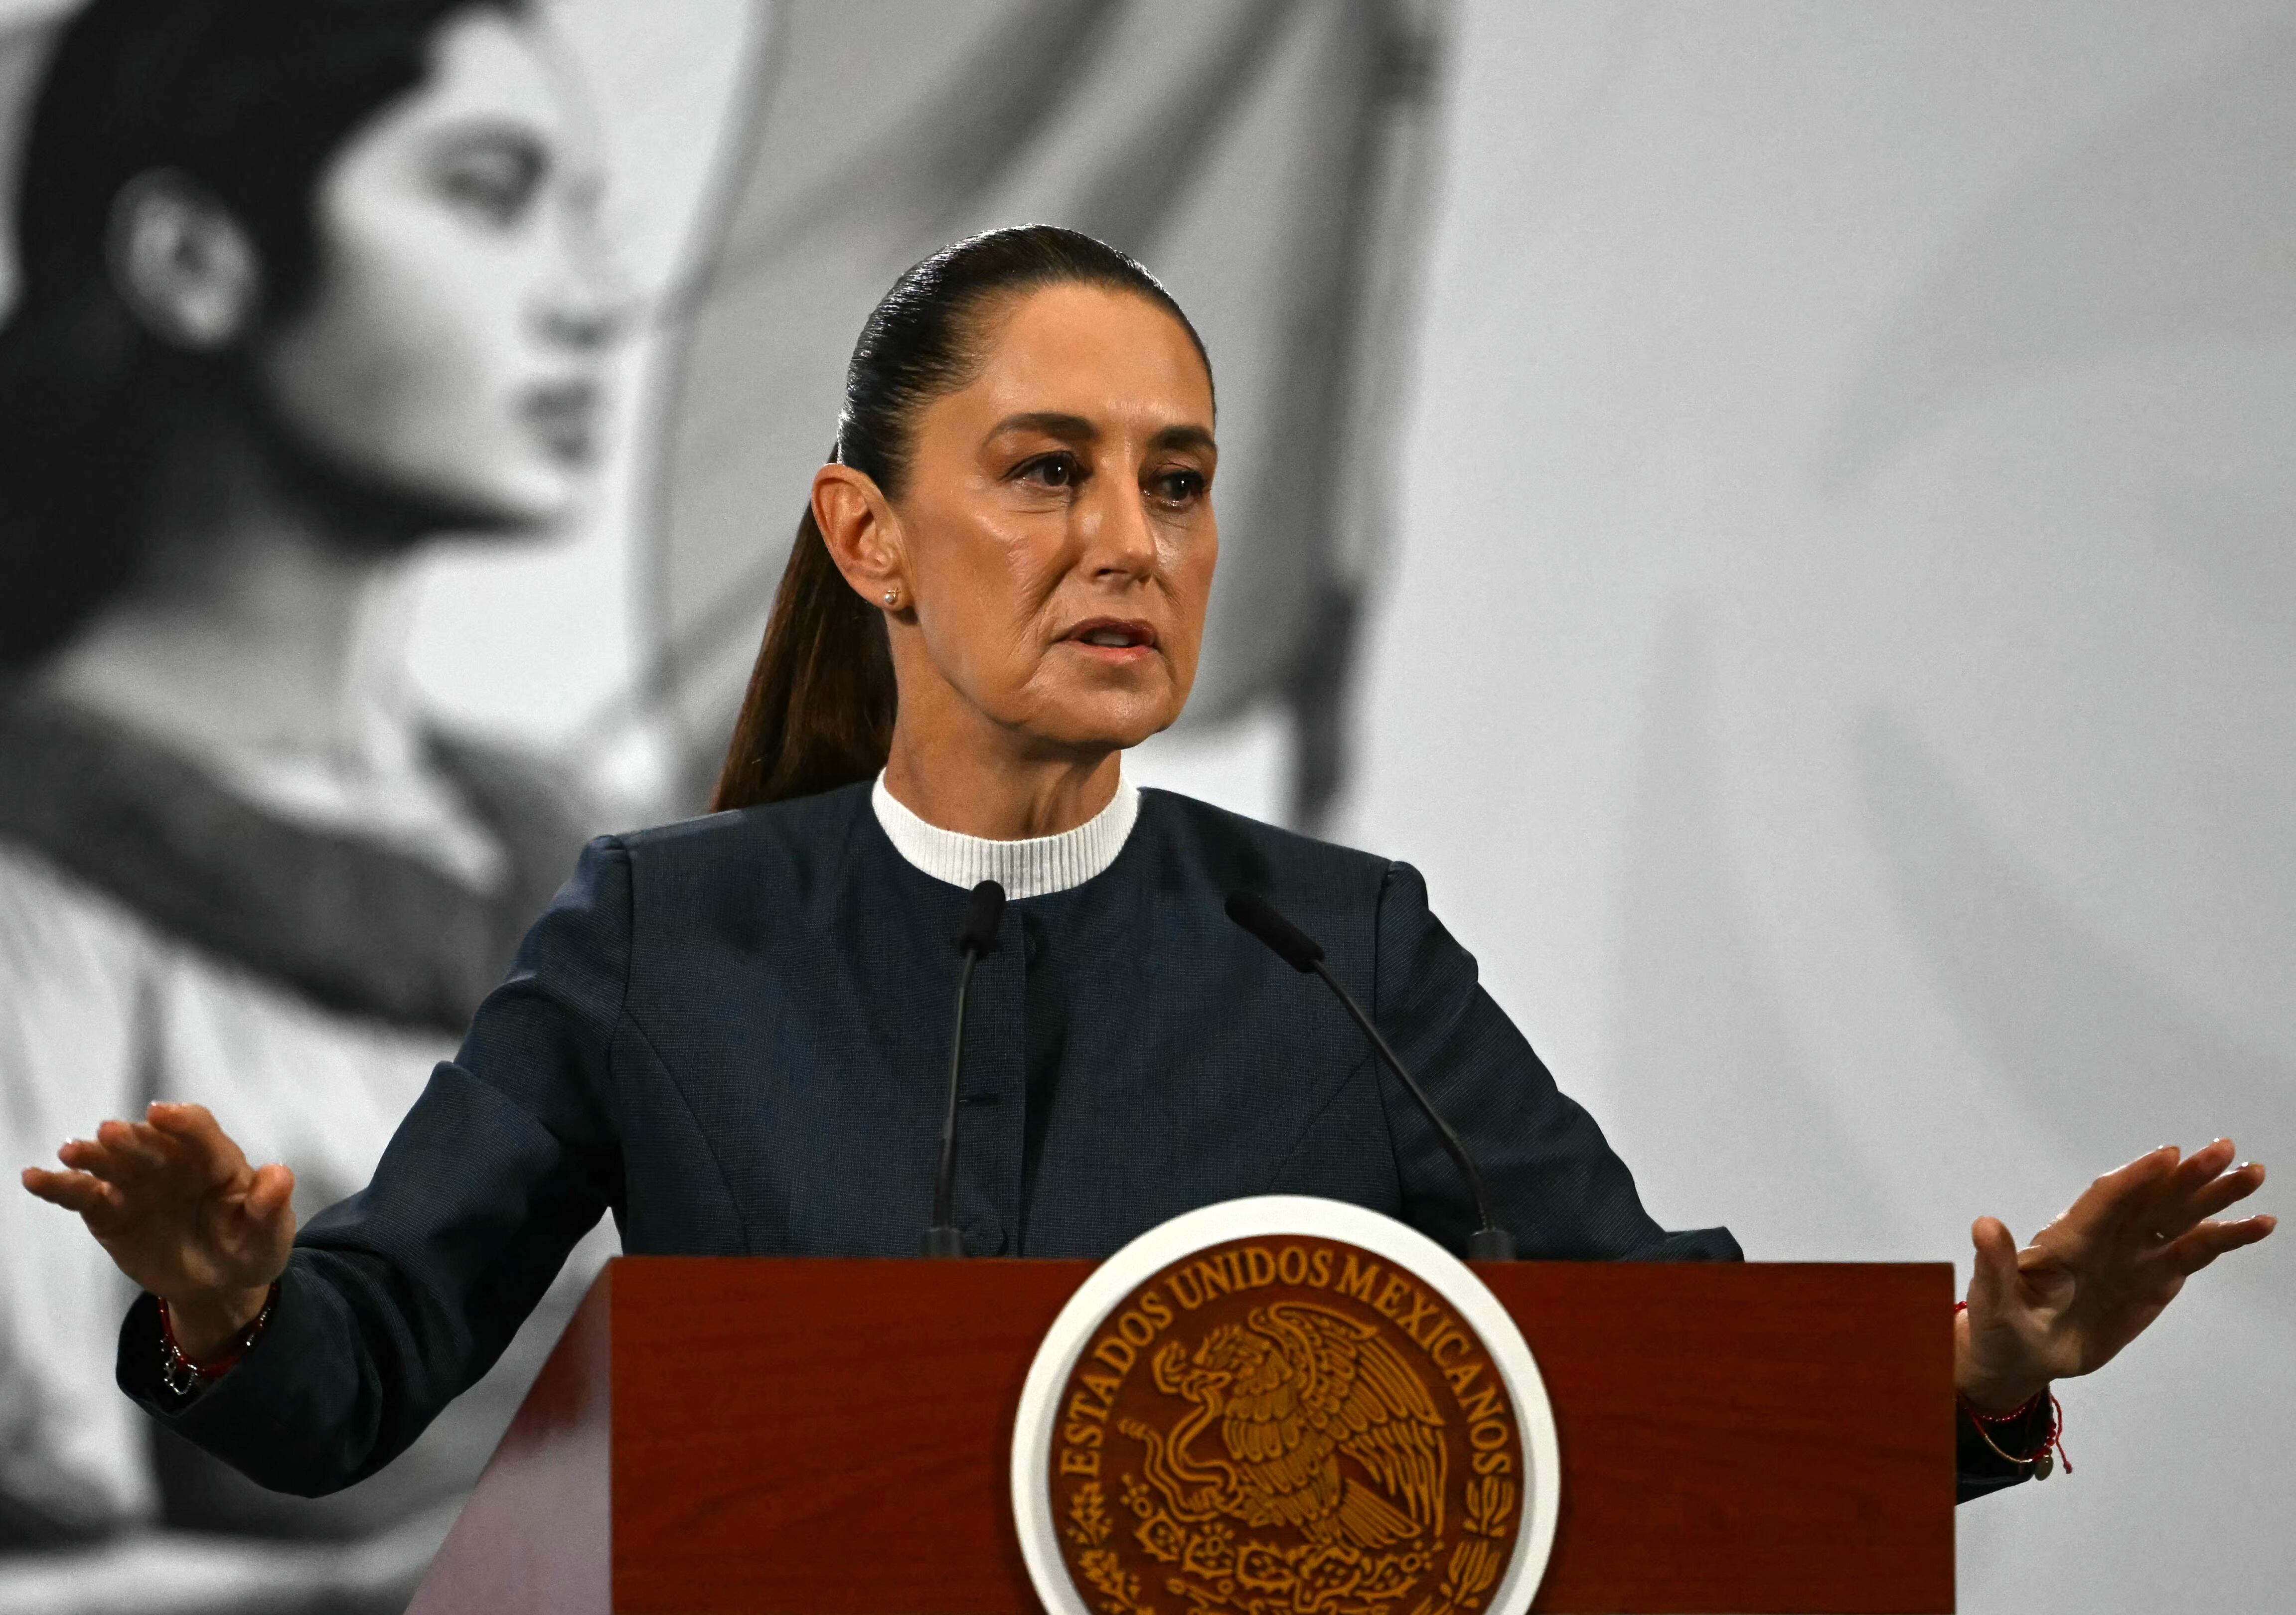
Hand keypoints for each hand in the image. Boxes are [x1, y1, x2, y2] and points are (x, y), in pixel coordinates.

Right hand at [20, 1102, 293, 1357]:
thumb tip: (280, 1175)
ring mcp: (138, 1185)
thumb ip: (271, 1207)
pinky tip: (35, 1178)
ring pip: (111, 1163)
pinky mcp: (110, 1210)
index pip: (200, 1133)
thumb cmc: (249, 1249)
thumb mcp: (269, 1236)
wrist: (217, 1283)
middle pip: (150, 1145)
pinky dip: (58, 1186)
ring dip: (91, 1156)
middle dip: (131, 1139)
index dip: (183, 1122)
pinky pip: (82, 1195)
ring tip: (71, 1153)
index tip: (162, 1114)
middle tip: (109, 1134)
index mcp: (217, 1162)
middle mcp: (173, 1164)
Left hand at [1955, 1138, 2273, 1411]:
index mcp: (2067, 1238)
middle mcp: (2105, 1238)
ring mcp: (2133, 1256)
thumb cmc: (1998, 1324)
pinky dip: (2224, 1237)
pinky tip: (2256, 1224)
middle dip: (2187, 1175)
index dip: (2136, 1178)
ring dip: (2215, 1197)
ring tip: (2253, 1174)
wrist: (2021, 1356)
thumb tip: (1983, 1225)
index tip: (2169, 1155)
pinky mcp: (2154, 1280)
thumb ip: (1994, 1265)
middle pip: (2151, 1198)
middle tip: (2226, 1149)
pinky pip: (2194, 1252)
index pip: (2106, 1199)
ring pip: (2179, 1218)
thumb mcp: (1991, 1300)